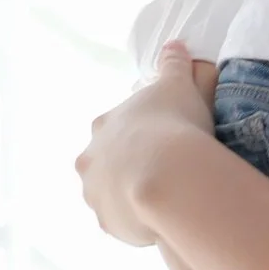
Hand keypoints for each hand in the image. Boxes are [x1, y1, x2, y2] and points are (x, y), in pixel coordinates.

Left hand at [77, 43, 218, 244]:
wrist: (170, 175)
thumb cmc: (174, 124)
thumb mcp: (178, 85)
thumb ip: (175, 65)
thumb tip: (175, 45)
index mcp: (103, 126)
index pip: (117, 130)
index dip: (140, 135)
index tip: (163, 141)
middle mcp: (90, 160)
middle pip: (105, 165)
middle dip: (127, 168)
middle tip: (162, 173)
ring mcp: (95, 194)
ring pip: (109, 196)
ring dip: (128, 197)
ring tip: (163, 200)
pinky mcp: (107, 223)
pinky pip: (122, 224)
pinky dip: (137, 224)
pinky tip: (160, 222)